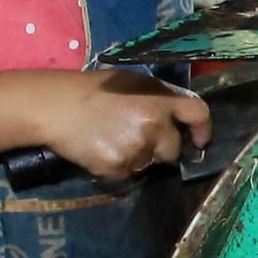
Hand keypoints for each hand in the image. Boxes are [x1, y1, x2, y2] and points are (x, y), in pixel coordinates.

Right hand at [39, 72, 209, 181]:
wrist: (55, 107)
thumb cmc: (92, 90)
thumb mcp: (131, 83)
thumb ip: (158, 99)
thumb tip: (176, 119)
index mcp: (161, 98)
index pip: (199, 114)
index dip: (202, 130)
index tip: (199, 141)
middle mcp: (155, 123)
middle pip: (173, 149)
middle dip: (161, 149)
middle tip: (136, 138)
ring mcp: (138, 146)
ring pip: (148, 163)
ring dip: (136, 157)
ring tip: (111, 139)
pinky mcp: (119, 165)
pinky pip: (126, 174)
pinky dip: (116, 167)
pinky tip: (99, 149)